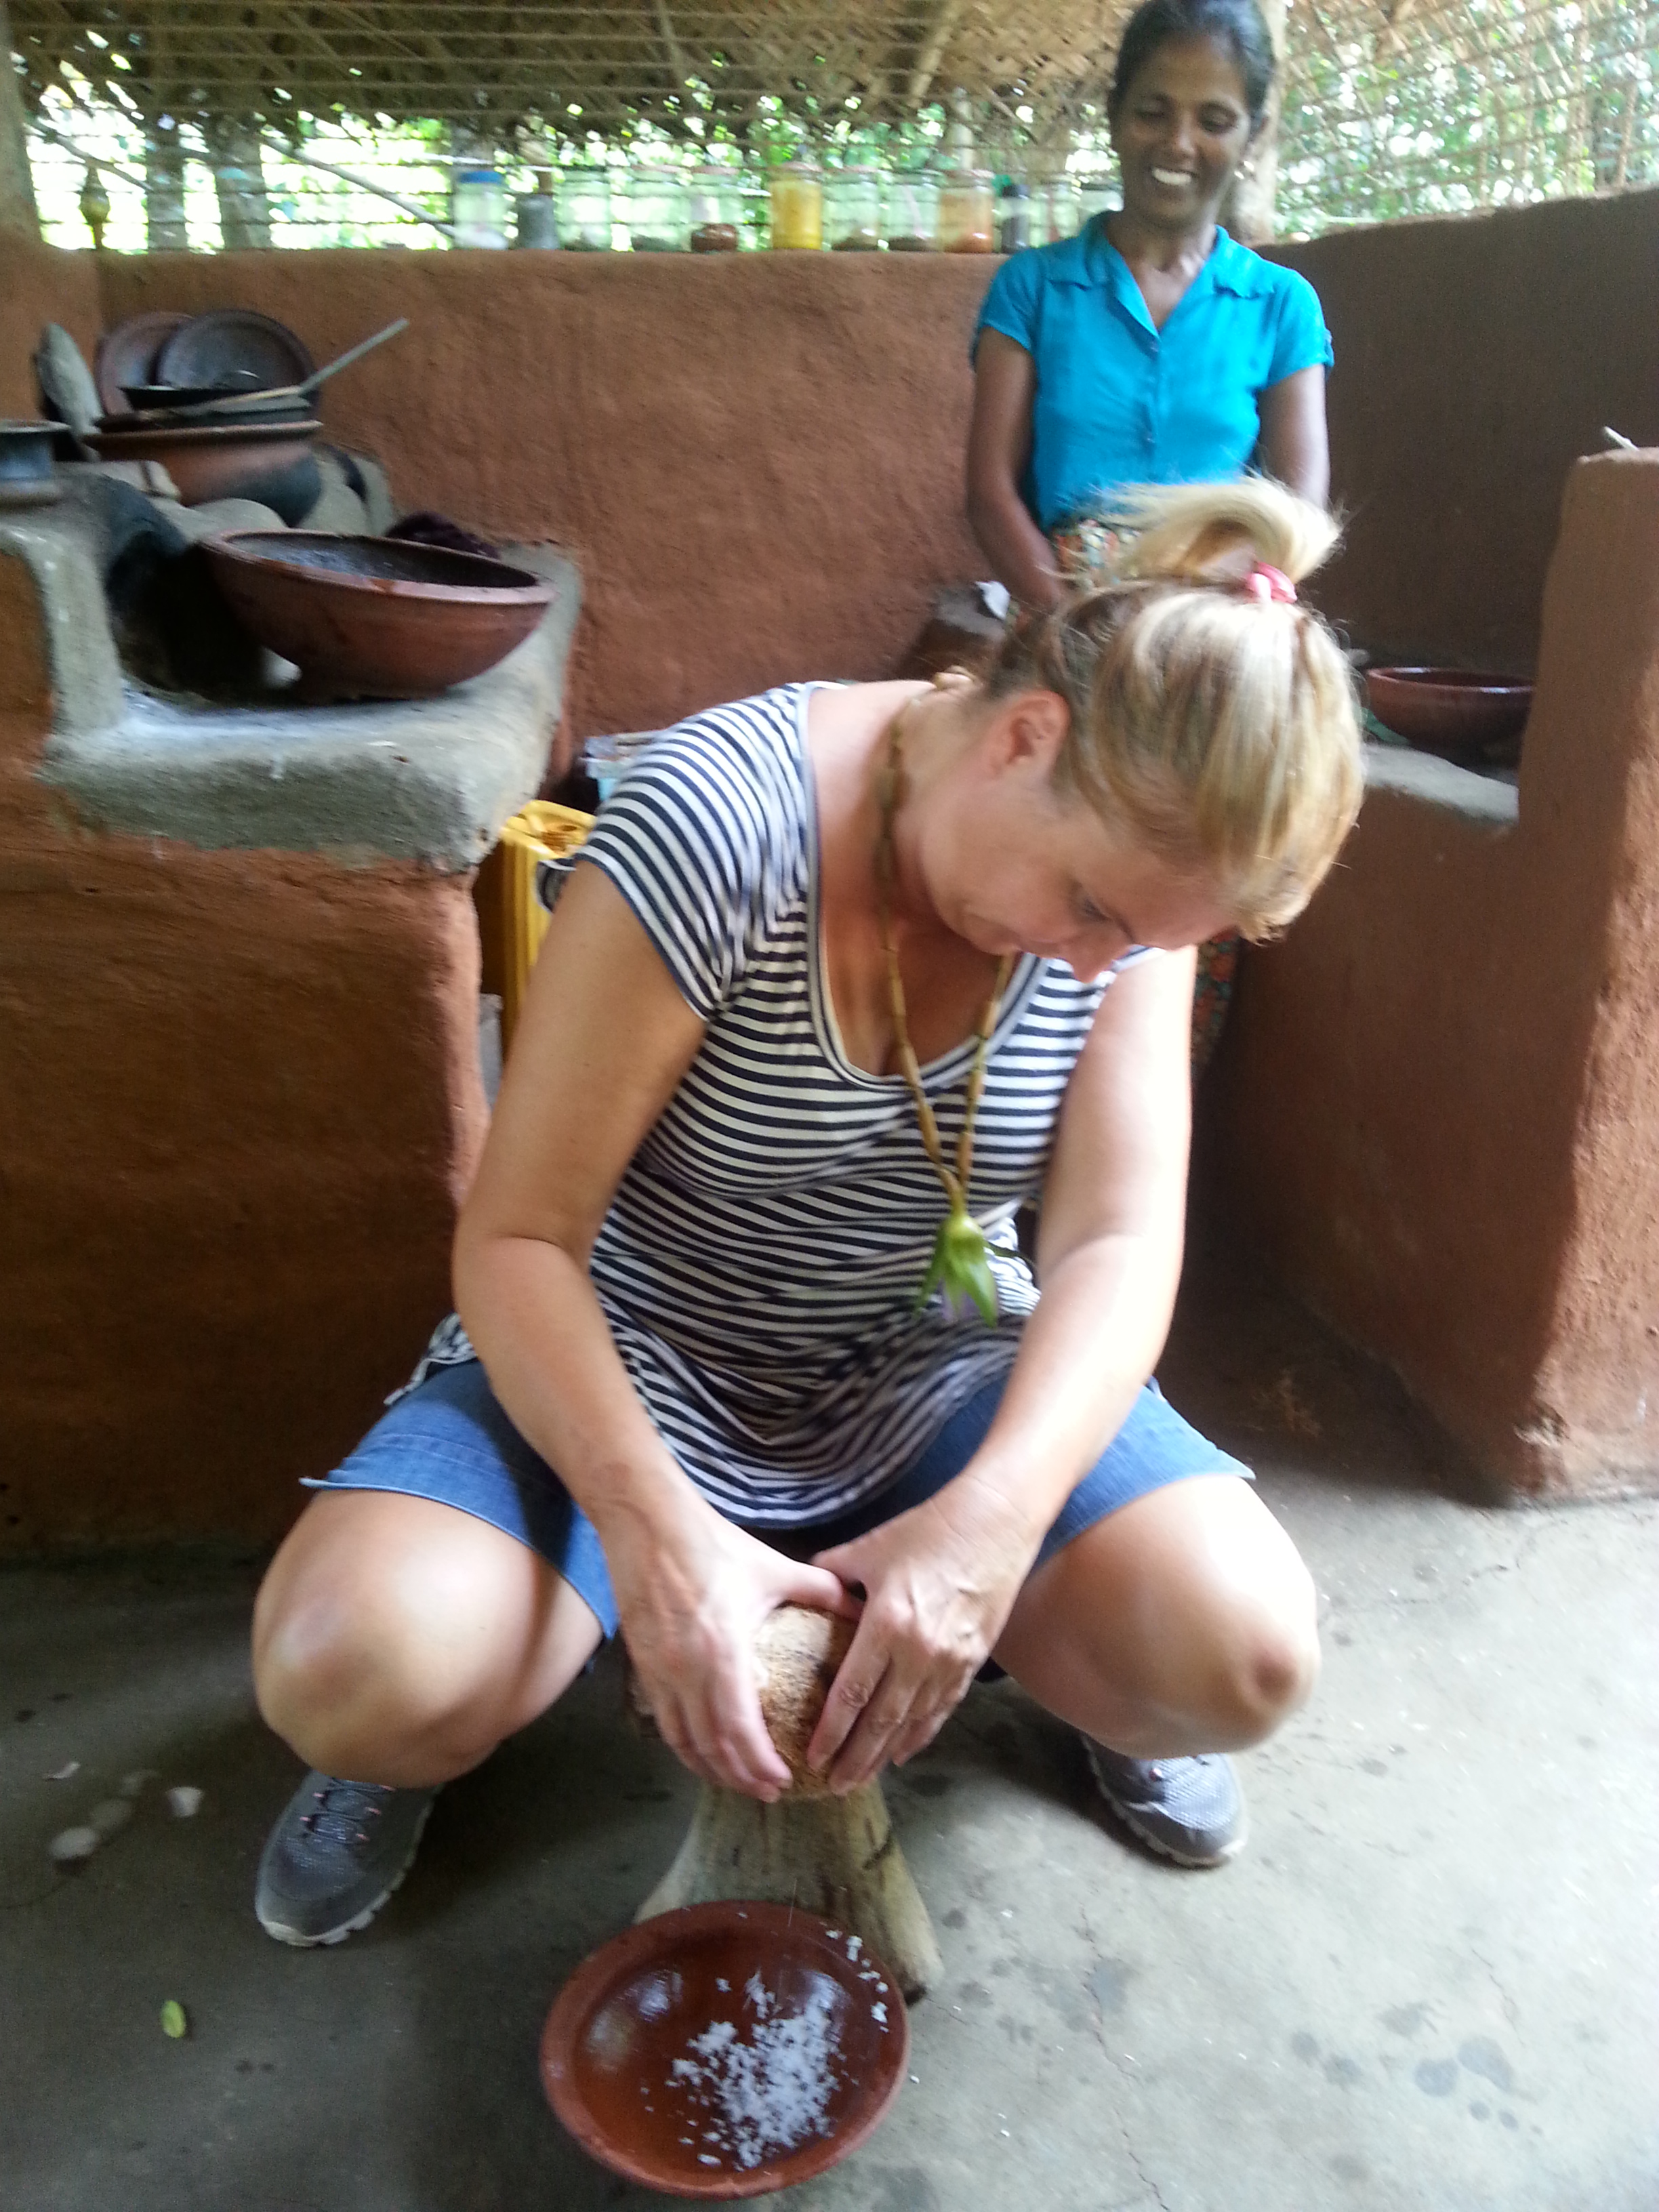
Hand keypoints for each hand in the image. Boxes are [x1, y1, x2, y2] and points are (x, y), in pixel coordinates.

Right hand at [606, 1494, 857, 1802]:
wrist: (648, 1524)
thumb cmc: (713, 1546)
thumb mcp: (772, 1567)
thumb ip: (821, 1590)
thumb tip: (863, 1608)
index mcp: (722, 1652)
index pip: (739, 1729)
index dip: (760, 1764)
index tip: (784, 1780)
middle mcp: (686, 1672)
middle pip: (711, 1746)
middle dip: (741, 1778)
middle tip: (769, 1793)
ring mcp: (659, 1672)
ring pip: (684, 1742)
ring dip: (712, 1770)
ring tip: (739, 1783)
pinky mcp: (642, 1666)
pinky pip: (664, 1723)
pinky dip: (685, 1748)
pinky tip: (702, 1754)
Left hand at [805, 1472, 1040, 1791]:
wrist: (995, 1523)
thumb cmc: (928, 1530)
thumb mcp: (870, 1548)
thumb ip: (832, 1574)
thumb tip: (805, 1588)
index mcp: (886, 1623)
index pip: (851, 1693)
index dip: (831, 1731)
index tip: (812, 1756)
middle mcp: (918, 1651)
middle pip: (881, 1721)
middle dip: (854, 1758)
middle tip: (833, 1786)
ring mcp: (949, 1660)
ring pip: (912, 1723)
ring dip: (885, 1755)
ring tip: (862, 1779)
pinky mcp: (972, 1661)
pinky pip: (942, 1709)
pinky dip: (921, 1735)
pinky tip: (903, 1753)